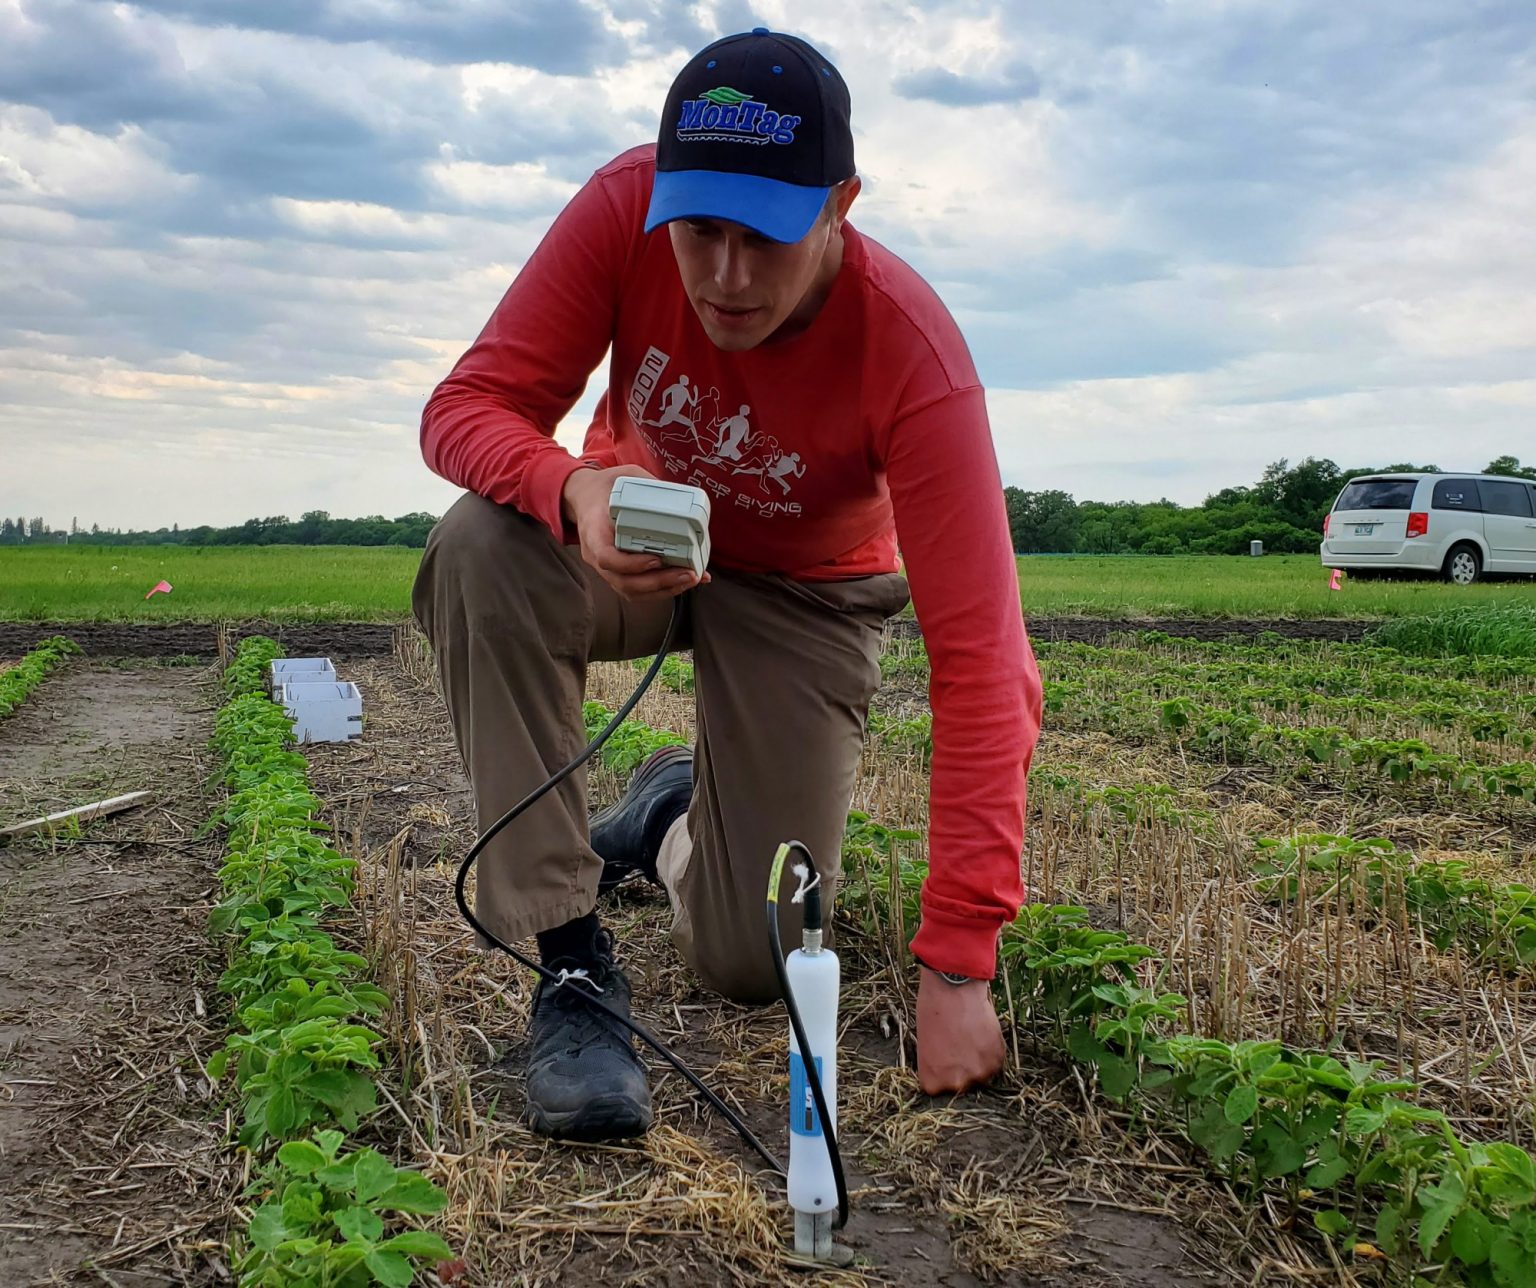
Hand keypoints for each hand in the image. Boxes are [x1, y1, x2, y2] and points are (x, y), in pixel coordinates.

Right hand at [561, 464, 709, 601]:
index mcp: (593, 531)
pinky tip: (682, 582)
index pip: (606, 557)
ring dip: (663, 589)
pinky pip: (637, 590)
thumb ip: (647, 486)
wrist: (585, 498)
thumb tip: (678, 497)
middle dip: (659, 582)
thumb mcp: (624, 476)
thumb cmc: (605, 488)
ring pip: (631, 591)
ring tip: (689, 579)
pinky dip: (661, 590)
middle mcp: (596, 555)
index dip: (631, 564)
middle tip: (687, 574)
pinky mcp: (618, 572)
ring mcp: (606, 568)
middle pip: (624, 582)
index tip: (655, 559)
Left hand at [915, 966, 1005, 1094]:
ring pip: (981, 1075)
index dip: (941, 1070)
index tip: (941, 1055)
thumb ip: (939, 1068)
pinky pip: (994, 1063)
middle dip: (961, 1069)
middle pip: (962, 1084)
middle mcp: (956, 1084)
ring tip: (970, 1037)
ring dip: (978, 1062)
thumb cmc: (932, 1013)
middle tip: (958, 1045)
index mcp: (933, 1083)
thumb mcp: (925, 1047)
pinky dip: (990, 1052)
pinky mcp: (996, 1061)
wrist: (953, 991)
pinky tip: (981, 1033)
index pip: (939, 1089)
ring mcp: (978, 1074)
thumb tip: (952, 1075)